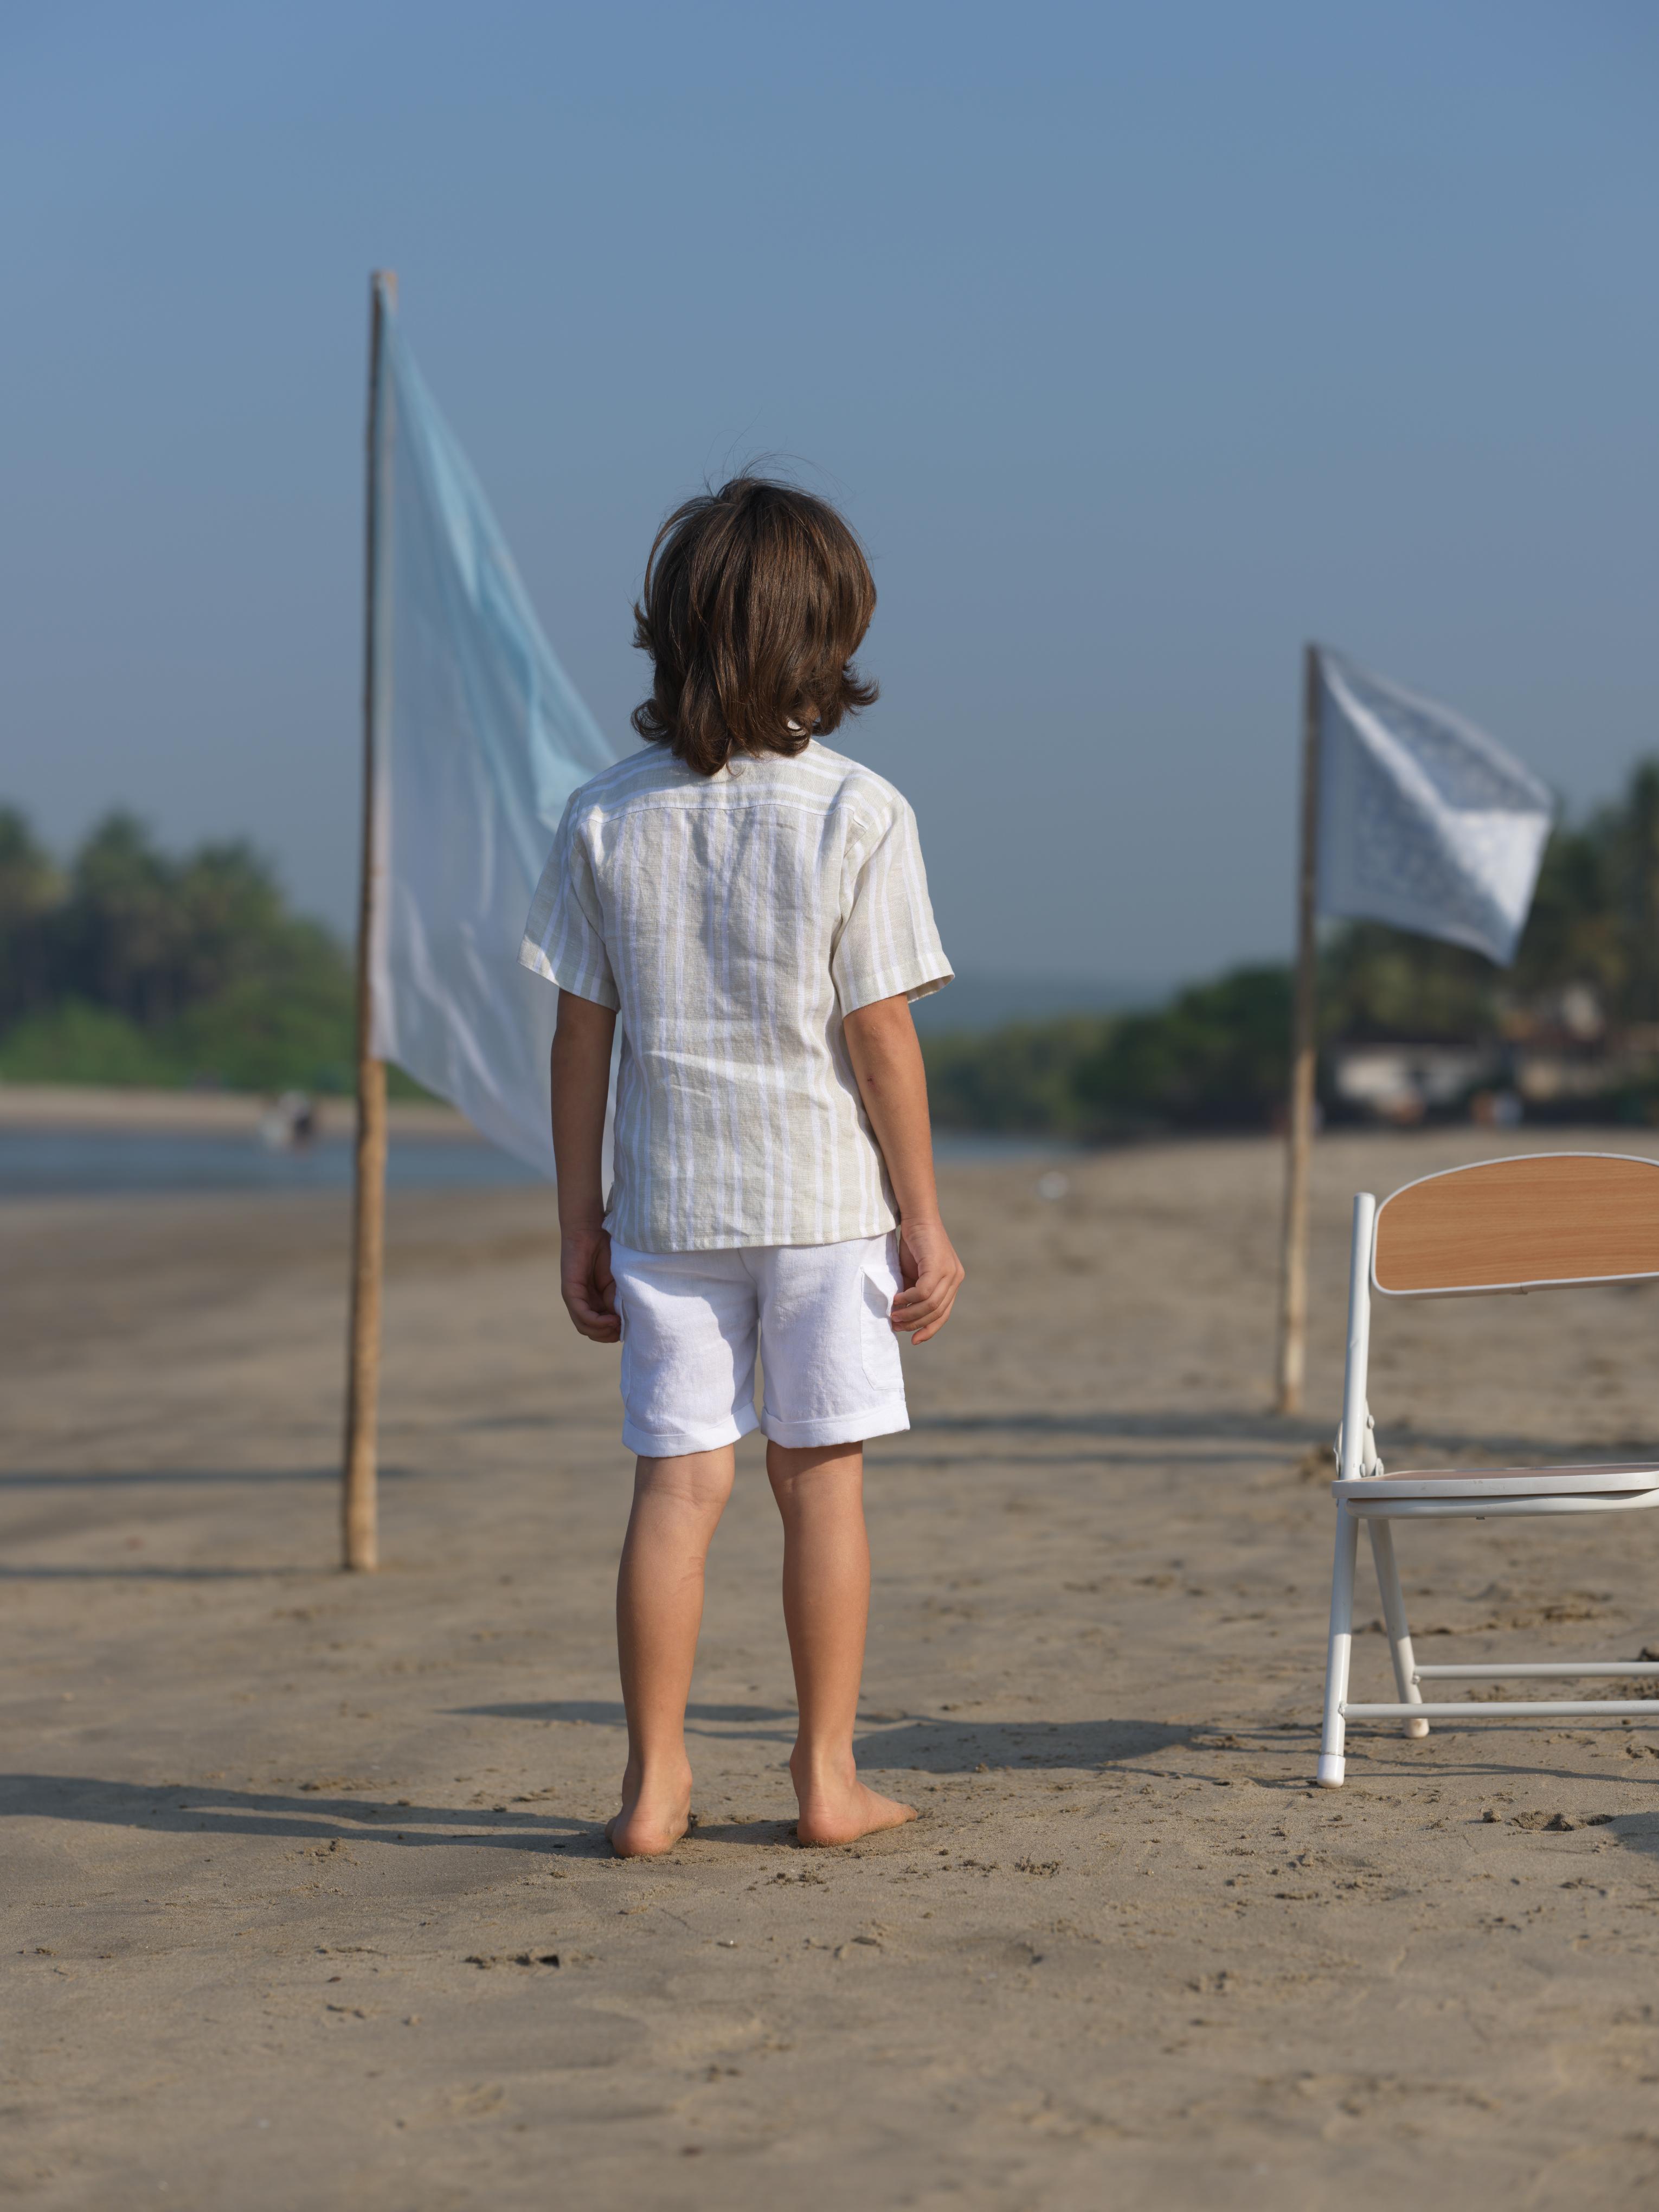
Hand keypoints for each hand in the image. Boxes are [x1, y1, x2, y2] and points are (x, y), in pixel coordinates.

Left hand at [561, 1226, 618, 1341]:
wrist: (592, 1230)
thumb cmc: (607, 1251)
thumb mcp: (618, 1282)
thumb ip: (617, 1300)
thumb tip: (622, 1321)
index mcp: (594, 1301)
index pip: (600, 1328)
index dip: (614, 1333)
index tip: (629, 1328)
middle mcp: (582, 1303)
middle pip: (592, 1332)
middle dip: (609, 1336)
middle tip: (624, 1330)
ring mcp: (575, 1299)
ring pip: (585, 1328)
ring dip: (603, 1331)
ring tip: (618, 1325)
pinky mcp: (570, 1292)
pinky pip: (581, 1315)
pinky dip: (597, 1321)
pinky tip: (612, 1319)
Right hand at [891, 1217, 963, 1344]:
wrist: (916, 1217)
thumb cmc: (912, 1244)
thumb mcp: (913, 1274)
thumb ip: (912, 1293)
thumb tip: (901, 1316)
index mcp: (952, 1282)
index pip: (944, 1314)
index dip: (929, 1330)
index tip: (914, 1340)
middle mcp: (955, 1279)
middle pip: (937, 1313)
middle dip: (915, 1323)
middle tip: (896, 1326)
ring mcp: (950, 1273)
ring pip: (931, 1305)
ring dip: (910, 1314)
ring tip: (893, 1315)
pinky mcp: (939, 1266)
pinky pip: (923, 1292)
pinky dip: (908, 1299)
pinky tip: (896, 1299)